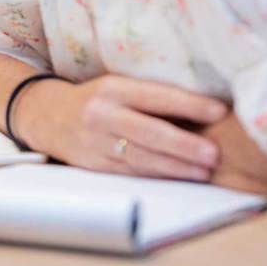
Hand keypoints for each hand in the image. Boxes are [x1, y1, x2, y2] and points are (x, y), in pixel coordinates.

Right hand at [14, 74, 227, 181]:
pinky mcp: (93, 164)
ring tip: (205, 172)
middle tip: (214, 154)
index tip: (219, 111)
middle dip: (184, 145)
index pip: (155, 96)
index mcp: (112, 88)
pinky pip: (130, 172)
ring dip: (176, 167)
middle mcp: (101, 114)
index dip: (188, 104)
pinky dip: (157, 176)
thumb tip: (206, 108)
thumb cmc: (97, 100)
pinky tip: (179, 178)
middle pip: (148, 132)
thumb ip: (152, 98)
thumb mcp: (118, 87)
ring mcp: (95, 142)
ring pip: (141, 157)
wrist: (47, 116)